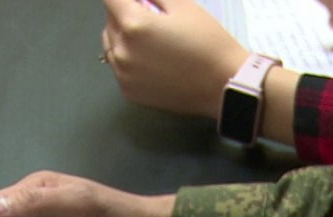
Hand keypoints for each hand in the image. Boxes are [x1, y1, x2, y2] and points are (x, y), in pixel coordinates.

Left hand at [101, 0, 248, 117]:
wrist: (223, 86)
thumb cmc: (208, 43)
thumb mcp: (183, 5)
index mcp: (133, 25)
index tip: (137, 1)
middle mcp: (121, 51)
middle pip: (109, 20)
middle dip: (124, 11)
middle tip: (151, 15)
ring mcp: (123, 75)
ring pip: (110, 44)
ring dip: (122, 34)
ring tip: (150, 38)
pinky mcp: (129, 92)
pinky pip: (118, 66)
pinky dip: (128, 58)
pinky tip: (151, 59)